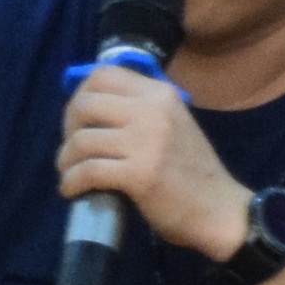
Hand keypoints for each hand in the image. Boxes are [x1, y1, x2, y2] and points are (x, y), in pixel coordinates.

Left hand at [59, 61, 247, 259]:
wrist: (218, 210)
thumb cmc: (192, 172)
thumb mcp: (173, 124)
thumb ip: (140, 111)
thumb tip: (92, 106)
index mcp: (160, 94)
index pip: (104, 74)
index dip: (80, 94)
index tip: (79, 119)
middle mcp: (152, 110)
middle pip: (85, 104)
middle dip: (67, 128)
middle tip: (72, 149)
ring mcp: (145, 142)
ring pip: (81, 140)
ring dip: (66, 160)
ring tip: (70, 172)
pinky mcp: (138, 174)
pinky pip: (88, 171)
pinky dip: (71, 182)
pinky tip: (72, 190)